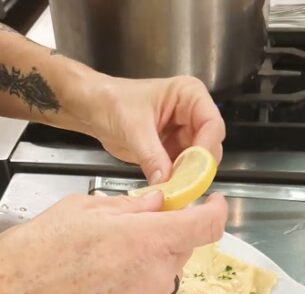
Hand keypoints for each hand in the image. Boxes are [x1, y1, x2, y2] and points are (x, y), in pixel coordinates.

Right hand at [0, 191, 227, 293]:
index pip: (206, 226)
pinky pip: (148, 289)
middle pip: (183, 246)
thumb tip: (157, 203)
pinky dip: (136, 276)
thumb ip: (131, 206)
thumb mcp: (86, 207)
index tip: (210, 201)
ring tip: (105, 249)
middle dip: (166, 230)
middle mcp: (156, 275)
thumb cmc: (38, 252)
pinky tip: (100, 272)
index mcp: (149, 240)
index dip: (214, 210)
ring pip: (165, 268)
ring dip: (149, 255)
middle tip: (132, 220)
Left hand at [85, 75, 225, 183]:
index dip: (206, 147)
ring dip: (187, 177)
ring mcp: (183, 133)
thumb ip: (152, 155)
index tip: (196, 168)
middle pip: (209, 145)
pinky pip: (182, 169)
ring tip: (173, 188)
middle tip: (183, 184)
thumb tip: (167, 180)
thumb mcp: (133, 128)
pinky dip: (176, 180)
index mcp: (189, 95)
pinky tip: (167, 187)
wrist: (93, 109)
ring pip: (198, 161)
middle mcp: (192, 114)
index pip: (211, 123)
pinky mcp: (172, 149)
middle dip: (197, 166)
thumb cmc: (111, 101)